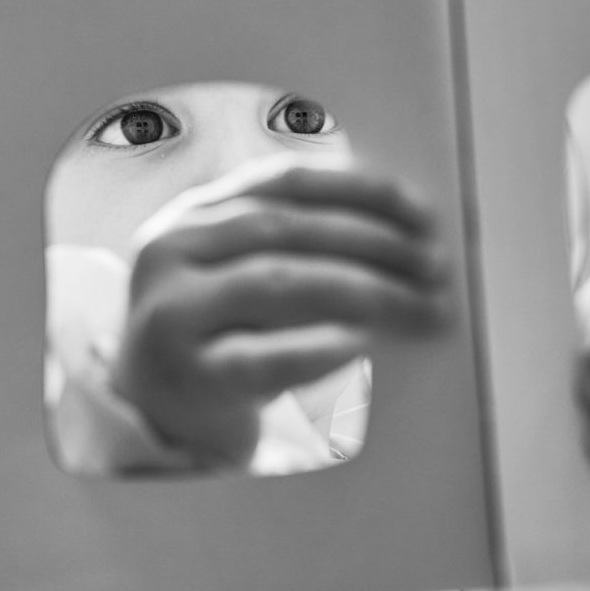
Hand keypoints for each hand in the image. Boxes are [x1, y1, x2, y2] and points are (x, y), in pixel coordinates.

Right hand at [112, 153, 449, 466]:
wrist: (153, 409)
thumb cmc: (219, 333)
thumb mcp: (238, 269)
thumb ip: (295, 238)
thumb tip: (407, 228)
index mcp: (193, 213)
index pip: (286, 180)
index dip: (362, 189)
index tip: (423, 213)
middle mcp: (171, 251)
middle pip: (287, 229)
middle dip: (375, 243)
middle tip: (436, 268)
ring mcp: (170, 314)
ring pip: (276, 282)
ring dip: (363, 291)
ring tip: (419, 307)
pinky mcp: (186, 377)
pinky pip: (259, 358)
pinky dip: (316, 348)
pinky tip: (361, 344)